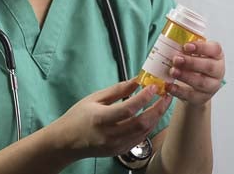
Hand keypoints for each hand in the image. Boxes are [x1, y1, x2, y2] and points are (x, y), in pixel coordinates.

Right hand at [54, 80, 172, 158]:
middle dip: (157, 109)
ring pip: (144, 132)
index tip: (154, 87)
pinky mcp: (119, 151)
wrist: (67, 141)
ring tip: (162, 105)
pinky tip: (151, 117)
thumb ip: (116, 91)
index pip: (128, 108)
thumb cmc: (78, 116)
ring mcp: (116, 145)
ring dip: (156, 118)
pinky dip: (148, 127)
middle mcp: (110, 134)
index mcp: (101, 118)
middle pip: (141, 123)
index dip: (144, 98)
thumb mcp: (94, 98)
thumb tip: (136, 81)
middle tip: (166, 97)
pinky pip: (139, 139)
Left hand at [167, 40, 224, 105]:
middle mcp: (217, 71)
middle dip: (191, 62)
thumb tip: (171, 35)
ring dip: (185, 76)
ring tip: (172, 71)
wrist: (193, 87)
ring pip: (201, 82)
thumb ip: (185, 47)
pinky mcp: (202, 98)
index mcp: (216, 56)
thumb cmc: (193, 65)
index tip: (186, 46)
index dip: (202, 47)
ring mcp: (211, 86)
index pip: (215, 49)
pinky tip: (169, 86)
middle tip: (176, 59)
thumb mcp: (192, 54)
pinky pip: (191, 95)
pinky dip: (178, 91)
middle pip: (209, 66)